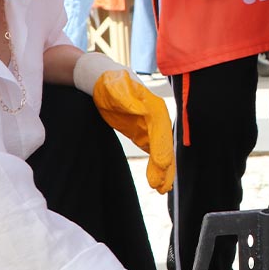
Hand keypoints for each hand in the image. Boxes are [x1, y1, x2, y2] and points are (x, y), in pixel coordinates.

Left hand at [75, 53, 174, 192]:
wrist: (103, 79)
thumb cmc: (110, 81)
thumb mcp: (116, 87)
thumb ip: (127, 97)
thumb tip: (141, 110)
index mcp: (154, 105)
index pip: (161, 130)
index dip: (162, 148)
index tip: (163, 165)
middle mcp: (157, 118)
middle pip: (164, 144)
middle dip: (165, 165)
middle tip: (162, 186)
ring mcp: (151, 127)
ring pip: (161, 151)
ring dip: (163, 170)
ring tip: (161, 189)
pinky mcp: (144, 134)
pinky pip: (153, 153)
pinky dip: (156, 167)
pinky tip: (157, 181)